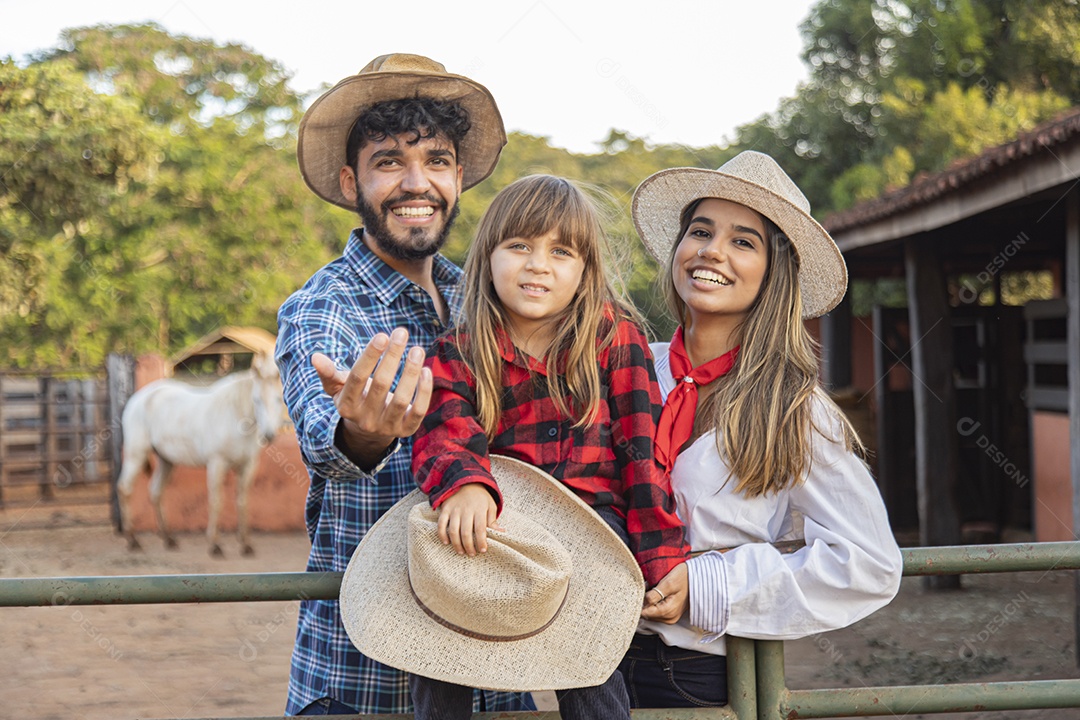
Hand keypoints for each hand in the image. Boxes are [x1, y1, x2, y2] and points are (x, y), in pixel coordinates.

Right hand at [311, 327, 432, 468]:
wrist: (369, 432)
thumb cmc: (354, 398)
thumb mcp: (338, 387)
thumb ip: (328, 373)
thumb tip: (315, 357)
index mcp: (346, 405)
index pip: (358, 378)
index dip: (370, 357)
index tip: (382, 336)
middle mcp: (365, 419)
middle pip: (381, 384)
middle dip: (392, 356)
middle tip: (401, 333)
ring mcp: (386, 427)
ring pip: (401, 399)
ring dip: (411, 372)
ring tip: (416, 349)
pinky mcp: (406, 431)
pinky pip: (418, 412)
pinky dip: (424, 391)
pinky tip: (426, 370)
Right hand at [437, 483, 500, 555]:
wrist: (465, 481)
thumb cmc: (480, 497)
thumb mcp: (490, 505)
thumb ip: (493, 520)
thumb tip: (501, 532)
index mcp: (479, 509)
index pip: (480, 529)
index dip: (481, 541)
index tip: (483, 550)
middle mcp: (466, 510)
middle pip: (466, 532)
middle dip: (469, 546)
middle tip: (472, 554)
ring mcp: (454, 510)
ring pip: (453, 531)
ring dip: (457, 544)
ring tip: (461, 552)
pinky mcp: (445, 509)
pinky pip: (441, 524)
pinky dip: (442, 534)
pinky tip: (446, 543)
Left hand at [640, 562, 688, 623]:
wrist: (698, 578)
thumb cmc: (684, 578)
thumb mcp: (668, 583)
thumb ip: (654, 595)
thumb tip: (642, 603)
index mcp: (668, 612)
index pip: (645, 613)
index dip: (640, 602)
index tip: (643, 591)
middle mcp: (669, 618)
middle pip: (647, 614)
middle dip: (645, 602)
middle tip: (650, 587)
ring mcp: (671, 617)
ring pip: (652, 613)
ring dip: (650, 602)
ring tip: (656, 589)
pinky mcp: (671, 614)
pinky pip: (657, 612)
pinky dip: (655, 603)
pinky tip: (659, 594)